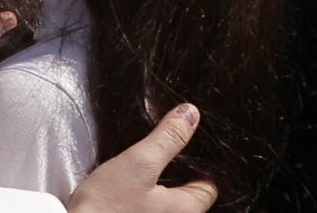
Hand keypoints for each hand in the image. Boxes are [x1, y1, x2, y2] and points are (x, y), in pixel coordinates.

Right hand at [68, 104, 217, 212]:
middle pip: (188, 195)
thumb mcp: (139, 163)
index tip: (184, 145)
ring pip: (165, 202)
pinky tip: (126, 188)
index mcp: (186, 210)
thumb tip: (191, 114)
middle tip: (158, 152)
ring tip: (141, 168)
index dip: (199, 163)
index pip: (209, 186)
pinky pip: (146, 208)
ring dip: (157, 186)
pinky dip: (142, 197)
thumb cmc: (108, 206)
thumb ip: (167, 139)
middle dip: (176, 173)